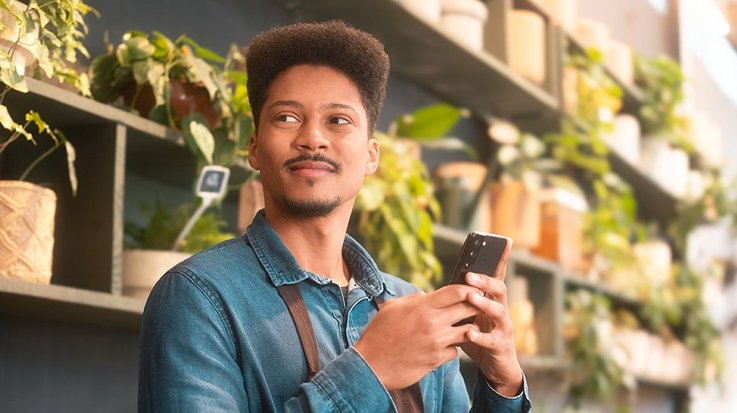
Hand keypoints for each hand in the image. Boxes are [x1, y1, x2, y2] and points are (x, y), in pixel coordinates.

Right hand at [354, 286, 480, 389]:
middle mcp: (432, 323)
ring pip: (468, 331)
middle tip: (475, 306)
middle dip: (474, 306)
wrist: (371, 365)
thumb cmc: (378, 333)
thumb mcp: (392, 307)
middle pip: (468, 308)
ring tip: (461, 327)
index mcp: (421, 306)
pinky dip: (452, 348)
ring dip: (467, 328)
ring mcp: (437, 342)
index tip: (473, 289)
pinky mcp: (437, 360)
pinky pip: (455, 351)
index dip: (468, 288)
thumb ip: (414, 298)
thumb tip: (429, 294)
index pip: (456, 291)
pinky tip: (443, 346)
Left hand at [460, 238, 523, 396]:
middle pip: (499, 289)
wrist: (496, 368)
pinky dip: (480, 337)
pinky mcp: (501, 346)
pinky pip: (492, 340)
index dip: (500, 259)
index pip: (496, 276)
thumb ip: (460, 303)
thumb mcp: (469, 317)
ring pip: (499, 311)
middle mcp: (501, 310)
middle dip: (486, 280)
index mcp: (492, 300)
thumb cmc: (480, 338)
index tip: (504, 241)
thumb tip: (441, 287)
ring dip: (484, 303)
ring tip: (471, 298)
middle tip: (470, 275)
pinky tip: (470, 334)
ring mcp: (503, 328)